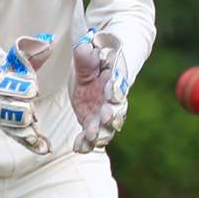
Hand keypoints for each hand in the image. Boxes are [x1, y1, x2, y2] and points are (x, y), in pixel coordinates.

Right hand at [0, 33, 53, 154]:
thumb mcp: (9, 59)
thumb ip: (30, 51)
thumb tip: (50, 40)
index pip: (7, 85)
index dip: (20, 86)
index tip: (32, 88)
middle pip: (10, 109)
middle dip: (22, 110)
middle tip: (31, 112)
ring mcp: (1, 116)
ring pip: (13, 127)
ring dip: (25, 131)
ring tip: (37, 136)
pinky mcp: (7, 127)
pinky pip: (19, 137)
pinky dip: (31, 144)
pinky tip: (45, 148)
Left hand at [70, 28, 128, 153]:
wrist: (101, 62)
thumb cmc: (98, 55)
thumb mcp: (91, 50)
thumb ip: (87, 54)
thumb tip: (85, 49)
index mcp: (117, 76)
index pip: (119, 82)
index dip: (116, 88)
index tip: (111, 91)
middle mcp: (113, 97)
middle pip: (116, 108)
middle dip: (110, 115)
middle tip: (104, 118)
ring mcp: (103, 110)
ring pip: (107, 125)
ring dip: (100, 132)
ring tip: (91, 137)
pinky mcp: (92, 119)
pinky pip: (92, 133)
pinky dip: (87, 141)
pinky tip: (79, 148)